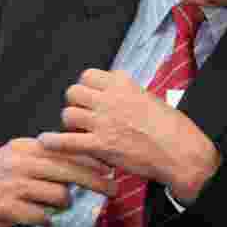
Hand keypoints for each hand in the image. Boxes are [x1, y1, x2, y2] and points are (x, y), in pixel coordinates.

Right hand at [0, 137, 116, 226]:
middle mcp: (21, 163)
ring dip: (64, 202)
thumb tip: (88, 160)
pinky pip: (41, 215)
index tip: (110, 167)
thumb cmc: (0, 176)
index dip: (92, 160)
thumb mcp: (21, 157)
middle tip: (112, 189)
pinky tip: (44, 218)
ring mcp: (13, 185)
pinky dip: (46, 219)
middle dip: (95, 181)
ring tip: (60, 204)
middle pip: (69, 171)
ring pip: (58, 194)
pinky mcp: (6, 208)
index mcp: (27, 148)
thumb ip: (48, 157)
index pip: (67, 151)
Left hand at [38, 68, 220, 202]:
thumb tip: (115, 89)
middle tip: (83, 115)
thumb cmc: (172, 127)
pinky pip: (66, 141)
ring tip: (77, 131)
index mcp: (124, 85)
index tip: (91, 97)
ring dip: (70, 123)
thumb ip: (128, 92)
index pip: (89, 75)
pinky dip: (54, 142)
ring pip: (68, 114)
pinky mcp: (100, 145)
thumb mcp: (151, 98)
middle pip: (73, 92)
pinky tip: (46, 142)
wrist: (180, 151)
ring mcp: (104, 122)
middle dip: (75, 103)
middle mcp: (111, 100)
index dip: (87, 86)